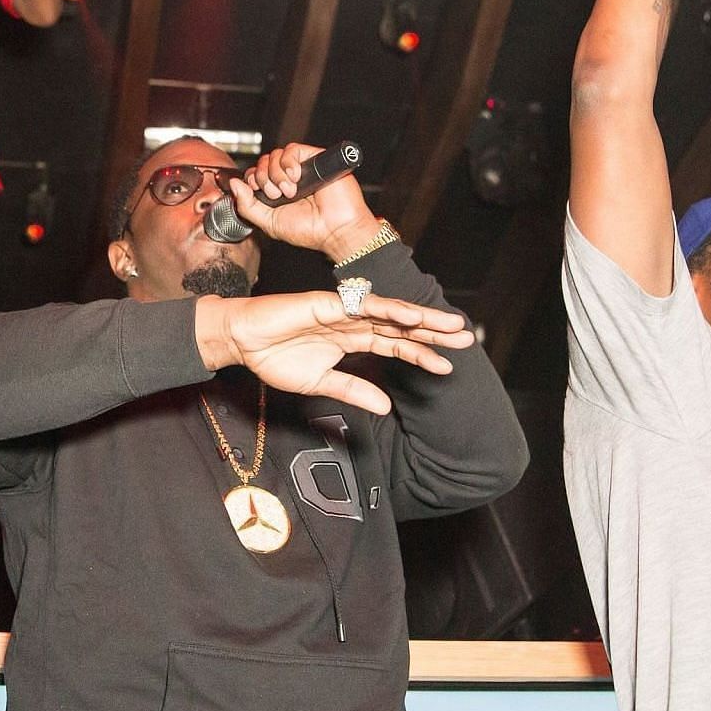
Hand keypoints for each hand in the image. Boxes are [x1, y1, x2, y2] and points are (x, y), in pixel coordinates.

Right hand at [197, 292, 474, 414]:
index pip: (395, 347)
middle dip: (434, 333)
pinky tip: (411, 315)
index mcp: (353, 340)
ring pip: (392, 314)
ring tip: (451, 327)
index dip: (421, 357)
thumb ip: (353, 390)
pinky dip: (388, 309)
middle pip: (403, 327)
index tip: (446, 369)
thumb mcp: (320, 383)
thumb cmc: (275, 358)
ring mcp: (343, 311)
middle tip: (467, 338)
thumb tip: (386, 408)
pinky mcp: (328, 303)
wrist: (242, 341)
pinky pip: (364, 306)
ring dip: (423, 320)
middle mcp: (354, 323)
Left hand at [229, 143, 382, 261]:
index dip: (252, 179)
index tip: (256, 190)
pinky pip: (292, 149)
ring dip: (276, 173)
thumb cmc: (308, 230)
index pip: (255, 174)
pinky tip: (295, 177)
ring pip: (275, 155)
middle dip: (263, 178)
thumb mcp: (269, 223)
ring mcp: (301, 168)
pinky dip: (288, 162)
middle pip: (263, 163)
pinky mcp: (314, 159)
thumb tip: (234, 184)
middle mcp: (288, 179)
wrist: (334, 230)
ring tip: (289, 190)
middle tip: (275, 194)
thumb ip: (247, 206)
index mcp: (277, 192)